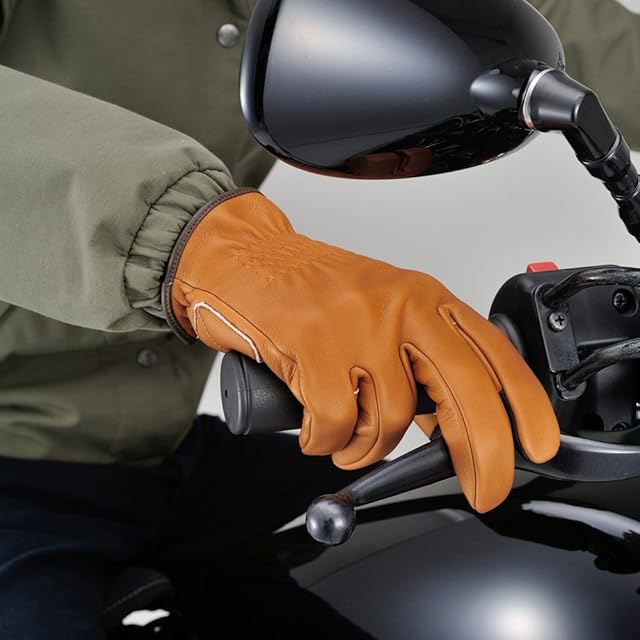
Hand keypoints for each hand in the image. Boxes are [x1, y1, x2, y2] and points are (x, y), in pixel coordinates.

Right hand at [162, 189, 559, 511]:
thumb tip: (447, 423)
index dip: (525, 406)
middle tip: (482, 488)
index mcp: (423, 298)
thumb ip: (416, 357)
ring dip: (368, 448)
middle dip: (483, 453)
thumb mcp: (381, 310)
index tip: (535, 446)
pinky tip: (315, 429)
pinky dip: (326, 441)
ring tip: (347, 439)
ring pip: (391, 420)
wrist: (245, 259)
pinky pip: (337, 423)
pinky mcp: (313, 345)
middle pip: (464, 391)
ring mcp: (356, 325)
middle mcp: (399, 307)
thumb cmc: (310, 290)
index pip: (492, 354)